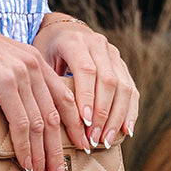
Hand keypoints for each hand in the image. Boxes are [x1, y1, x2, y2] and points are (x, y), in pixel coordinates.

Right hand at [0, 7, 90, 170]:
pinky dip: (24, 147)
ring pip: (40, 124)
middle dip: (59, 150)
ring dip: (42, 155)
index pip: (65, 98)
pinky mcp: (5, 83)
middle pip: (56, 116)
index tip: (81, 147)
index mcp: (36, 61)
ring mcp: (21, 75)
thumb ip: (12, 80)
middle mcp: (34, 67)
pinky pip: (20, 123)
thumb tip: (17, 109)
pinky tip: (26, 163)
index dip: (75, 125)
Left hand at [32, 13, 138, 148]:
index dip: (88, 97)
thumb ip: (46, 83)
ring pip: (124, 87)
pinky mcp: (122, 65)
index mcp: (75, 41)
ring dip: (117, 117)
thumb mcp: (39, 61)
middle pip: (109, 81)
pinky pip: (131, 90)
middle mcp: (98, 44)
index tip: (85, 122)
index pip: (86, 70)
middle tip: (94, 139)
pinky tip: (126, 130)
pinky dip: (130, 111)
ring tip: (106, 140)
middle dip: (103, 114)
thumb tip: (48, 118)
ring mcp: (113, 54)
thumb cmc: (45, 50)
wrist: (61, 30)